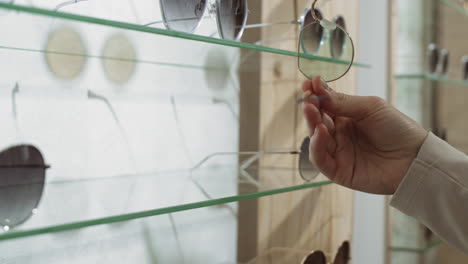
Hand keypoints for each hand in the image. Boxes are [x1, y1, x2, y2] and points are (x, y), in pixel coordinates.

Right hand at [302, 77, 427, 193]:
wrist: (415, 158)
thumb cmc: (397, 129)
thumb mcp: (370, 108)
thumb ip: (343, 102)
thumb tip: (317, 90)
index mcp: (347, 118)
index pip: (325, 105)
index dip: (315, 95)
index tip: (309, 84)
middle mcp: (340, 135)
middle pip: (317, 121)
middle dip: (311, 108)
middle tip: (308, 98)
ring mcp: (338, 153)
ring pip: (315, 139)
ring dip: (311, 124)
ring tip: (313, 111)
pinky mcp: (338, 171)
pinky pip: (320, 159)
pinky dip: (316, 145)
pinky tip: (321, 132)